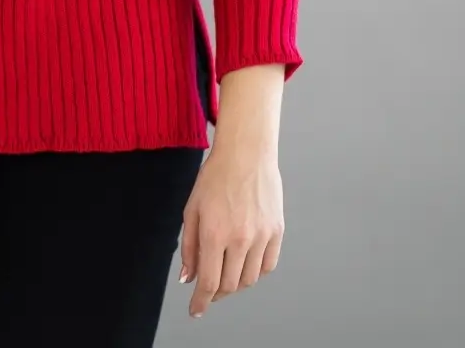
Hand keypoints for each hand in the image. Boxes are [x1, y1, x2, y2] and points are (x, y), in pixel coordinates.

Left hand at [178, 144, 284, 318]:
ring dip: (235, 283)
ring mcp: (262, 236)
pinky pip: (268, 265)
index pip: (208, 282)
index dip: (201, 302)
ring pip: (249, 279)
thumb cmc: (216, 176)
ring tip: (226, 272)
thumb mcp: (192, 209)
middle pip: (229, 285)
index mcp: (215, 233)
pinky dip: (256, 271)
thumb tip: (188, 277)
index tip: (196, 311)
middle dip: (216, 293)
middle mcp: (240, 238)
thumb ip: (189, 246)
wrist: (246, 152)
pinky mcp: (277, 231)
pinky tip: (246, 263)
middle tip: (209, 288)